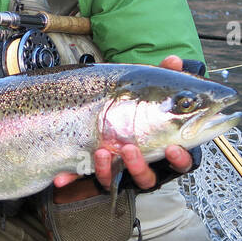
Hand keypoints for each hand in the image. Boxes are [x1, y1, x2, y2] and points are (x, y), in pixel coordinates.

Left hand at [51, 55, 194, 196]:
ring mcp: (116, 170)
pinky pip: (82, 179)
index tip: (172, 149)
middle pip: (146, 177)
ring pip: (116, 180)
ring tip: (102, 151)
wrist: (105, 111)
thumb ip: (165, 77)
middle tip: (129, 148)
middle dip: (138, 166)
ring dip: (108, 170)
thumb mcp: (150, 90)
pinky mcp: (93, 170)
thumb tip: (174, 60)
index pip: (179, 162)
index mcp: (162, 148)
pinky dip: (72, 178)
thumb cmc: (138, 107)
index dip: (179, 158)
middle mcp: (141, 164)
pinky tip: (62, 177)